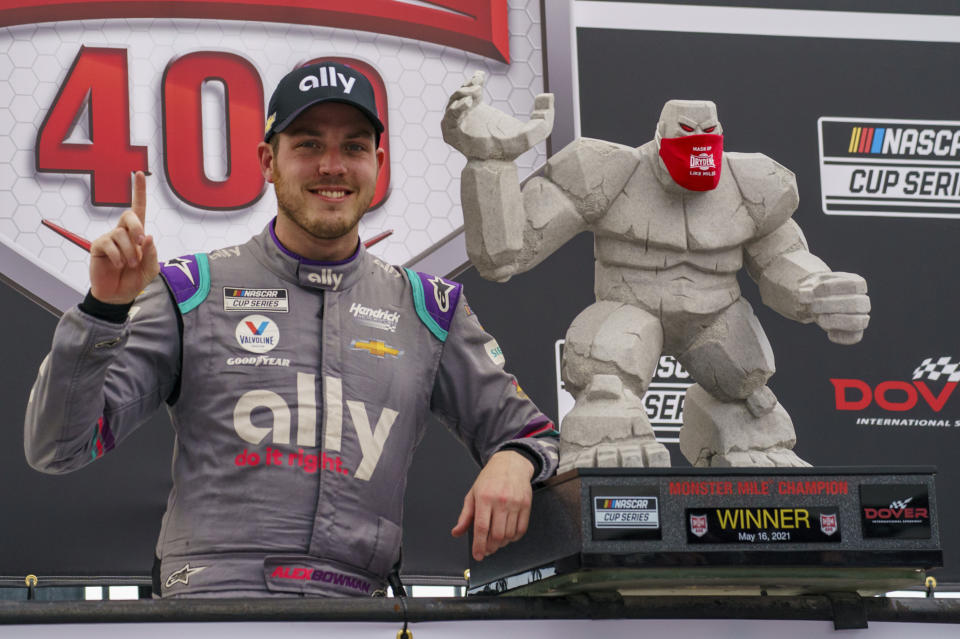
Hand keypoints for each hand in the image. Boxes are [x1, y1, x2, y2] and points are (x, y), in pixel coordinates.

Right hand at [89, 171, 158, 304]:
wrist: (119, 295)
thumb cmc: (135, 279)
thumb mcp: (151, 268)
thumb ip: (152, 253)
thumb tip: (148, 236)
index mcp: (138, 234)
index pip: (138, 209)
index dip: (139, 191)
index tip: (139, 173)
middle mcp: (123, 232)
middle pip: (129, 215)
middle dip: (136, 227)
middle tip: (142, 243)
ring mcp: (110, 238)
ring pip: (121, 234)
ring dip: (129, 252)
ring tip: (129, 265)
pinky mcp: (98, 246)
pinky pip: (109, 244)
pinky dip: (117, 257)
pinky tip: (118, 265)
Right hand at [442, 70, 553, 160]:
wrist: (498, 165)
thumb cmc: (514, 150)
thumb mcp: (534, 130)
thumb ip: (546, 114)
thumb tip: (549, 95)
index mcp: (479, 111)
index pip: (470, 90)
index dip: (473, 80)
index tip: (481, 77)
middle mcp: (465, 116)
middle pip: (458, 94)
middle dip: (466, 87)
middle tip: (478, 87)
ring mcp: (456, 125)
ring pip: (452, 103)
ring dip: (462, 95)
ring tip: (475, 94)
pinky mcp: (450, 134)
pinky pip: (448, 117)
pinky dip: (456, 109)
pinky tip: (468, 104)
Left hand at [451, 449, 534, 560]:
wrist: (511, 464)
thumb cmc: (490, 478)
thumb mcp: (473, 494)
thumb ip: (465, 515)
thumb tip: (457, 532)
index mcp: (484, 498)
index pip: (481, 528)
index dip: (479, 545)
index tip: (477, 555)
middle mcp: (500, 501)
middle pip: (496, 535)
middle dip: (490, 547)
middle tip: (487, 550)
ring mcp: (515, 503)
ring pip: (509, 534)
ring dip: (501, 544)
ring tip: (496, 542)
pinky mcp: (526, 505)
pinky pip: (521, 529)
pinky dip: (514, 538)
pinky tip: (508, 536)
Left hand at [798, 271, 869, 344]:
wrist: (816, 303)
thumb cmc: (815, 292)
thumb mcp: (811, 287)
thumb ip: (807, 292)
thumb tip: (803, 297)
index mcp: (857, 284)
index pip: (854, 285)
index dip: (832, 288)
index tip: (815, 290)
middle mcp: (863, 301)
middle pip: (856, 303)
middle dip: (830, 305)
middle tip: (813, 306)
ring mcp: (861, 316)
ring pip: (857, 322)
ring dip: (834, 321)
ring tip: (818, 319)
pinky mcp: (855, 331)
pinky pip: (854, 337)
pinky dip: (840, 336)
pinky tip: (829, 334)